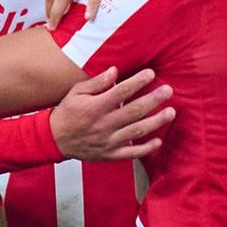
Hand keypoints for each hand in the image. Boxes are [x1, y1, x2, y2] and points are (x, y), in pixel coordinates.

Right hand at [50, 67, 174, 161]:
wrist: (55, 140)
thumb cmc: (67, 113)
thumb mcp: (76, 93)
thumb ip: (96, 83)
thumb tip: (115, 71)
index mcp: (95, 107)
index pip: (121, 92)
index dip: (137, 82)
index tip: (151, 74)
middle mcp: (103, 124)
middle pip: (134, 111)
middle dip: (153, 100)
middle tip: (168, 91)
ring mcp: (108, 141)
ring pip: (136, 131)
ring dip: (156, 122)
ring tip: (171, 112)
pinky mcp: (110, 154)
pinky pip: (131, 153)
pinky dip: (146, 148)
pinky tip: (158, 141)